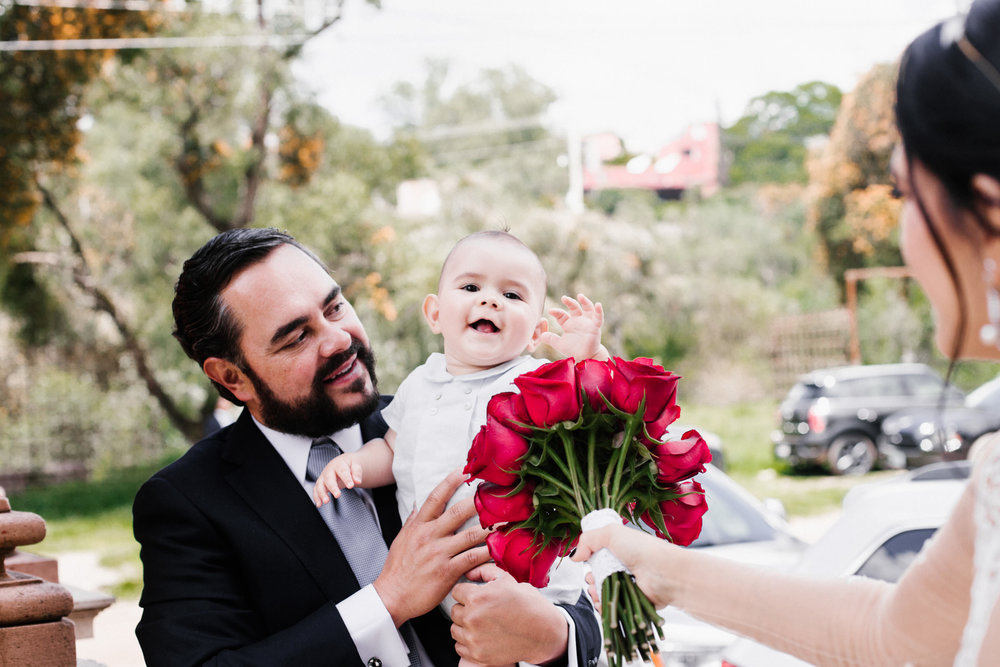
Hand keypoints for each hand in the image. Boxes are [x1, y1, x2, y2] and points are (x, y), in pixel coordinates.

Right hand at [312, 453, 362, 505]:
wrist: (341, 462)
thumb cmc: (348, 464)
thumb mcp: (355, 465)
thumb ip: (356, 472)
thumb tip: (357, 481)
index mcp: (339, 465)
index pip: (342, 471)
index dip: (346, 479)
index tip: (351, 486)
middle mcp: (329, 471)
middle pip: (329, 479)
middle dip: (333, 488)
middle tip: (338, 495)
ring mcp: (323, 477)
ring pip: (320, 485)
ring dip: (322, 494)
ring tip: (326, 501)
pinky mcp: (320, 484)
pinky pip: (316, 490)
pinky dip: (316, 497)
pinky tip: (319, 504)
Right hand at [374, 469, 490, 626]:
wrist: (392, 597)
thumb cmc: (398, 569)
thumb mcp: (401, 540)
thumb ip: (413, 521)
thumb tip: (418, 504)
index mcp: (419, 526)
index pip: (435, 498)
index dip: (449, 482)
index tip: (463, 471)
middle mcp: (429, 536)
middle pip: (457, 512)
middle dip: (478, 501)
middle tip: (495, 491)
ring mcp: (439, 553)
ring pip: (470, 535)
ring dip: (490, 526)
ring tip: (508, 519)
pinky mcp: (447, 571)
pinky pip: (472, 558)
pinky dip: (487, 553)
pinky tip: (500, 548)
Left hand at [450, 563, 567, 664]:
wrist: (543, 632)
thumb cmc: (528, 605)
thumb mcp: (508, 580)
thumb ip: (485, 571)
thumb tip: (469, 571)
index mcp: (478, 597)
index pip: (456, 591)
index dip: (467, 592)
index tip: (475, 596)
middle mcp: (473, 618)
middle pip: (454, 610)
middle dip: (465, 608)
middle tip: (481, 610)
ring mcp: (474, 638)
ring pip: (455, 629)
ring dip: (464, 626)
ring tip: (481, 623)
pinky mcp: (478, 654)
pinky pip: (460, 647)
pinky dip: (468, 642)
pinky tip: (481, 636)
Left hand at [539, 294, 607, 361]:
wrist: (585, 358)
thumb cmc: (573, 349)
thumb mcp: (559, 344)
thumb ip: (551, 339)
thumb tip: (541, 336)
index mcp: (568, 323)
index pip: (561, 314)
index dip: (556, 312)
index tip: (550, 311)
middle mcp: (578, 320)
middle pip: (574, 308)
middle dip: (569, 302)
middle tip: (563, 298)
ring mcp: (587, 322)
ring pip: (587, 309)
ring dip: (585, 301)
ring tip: (580, 296)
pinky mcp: (595, 327)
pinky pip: (599, 318)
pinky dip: (599, 311)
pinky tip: (598, 304)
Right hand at [571, 523, 680, 608]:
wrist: (664, 573)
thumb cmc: (641, 549)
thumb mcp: (611, 533)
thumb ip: (588, 540)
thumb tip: (574, 556)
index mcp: (619, 550)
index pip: (599, 557)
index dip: (589, 561)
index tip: (586, 563)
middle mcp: (623, 568)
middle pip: (598, 576)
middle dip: (590, 579)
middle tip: (592, 579)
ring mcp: (627, 586)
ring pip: (603, 593)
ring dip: (594, 593)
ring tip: (596, 591)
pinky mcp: (631, 603)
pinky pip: (612, 608)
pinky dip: (604, 607)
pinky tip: (602, 603)